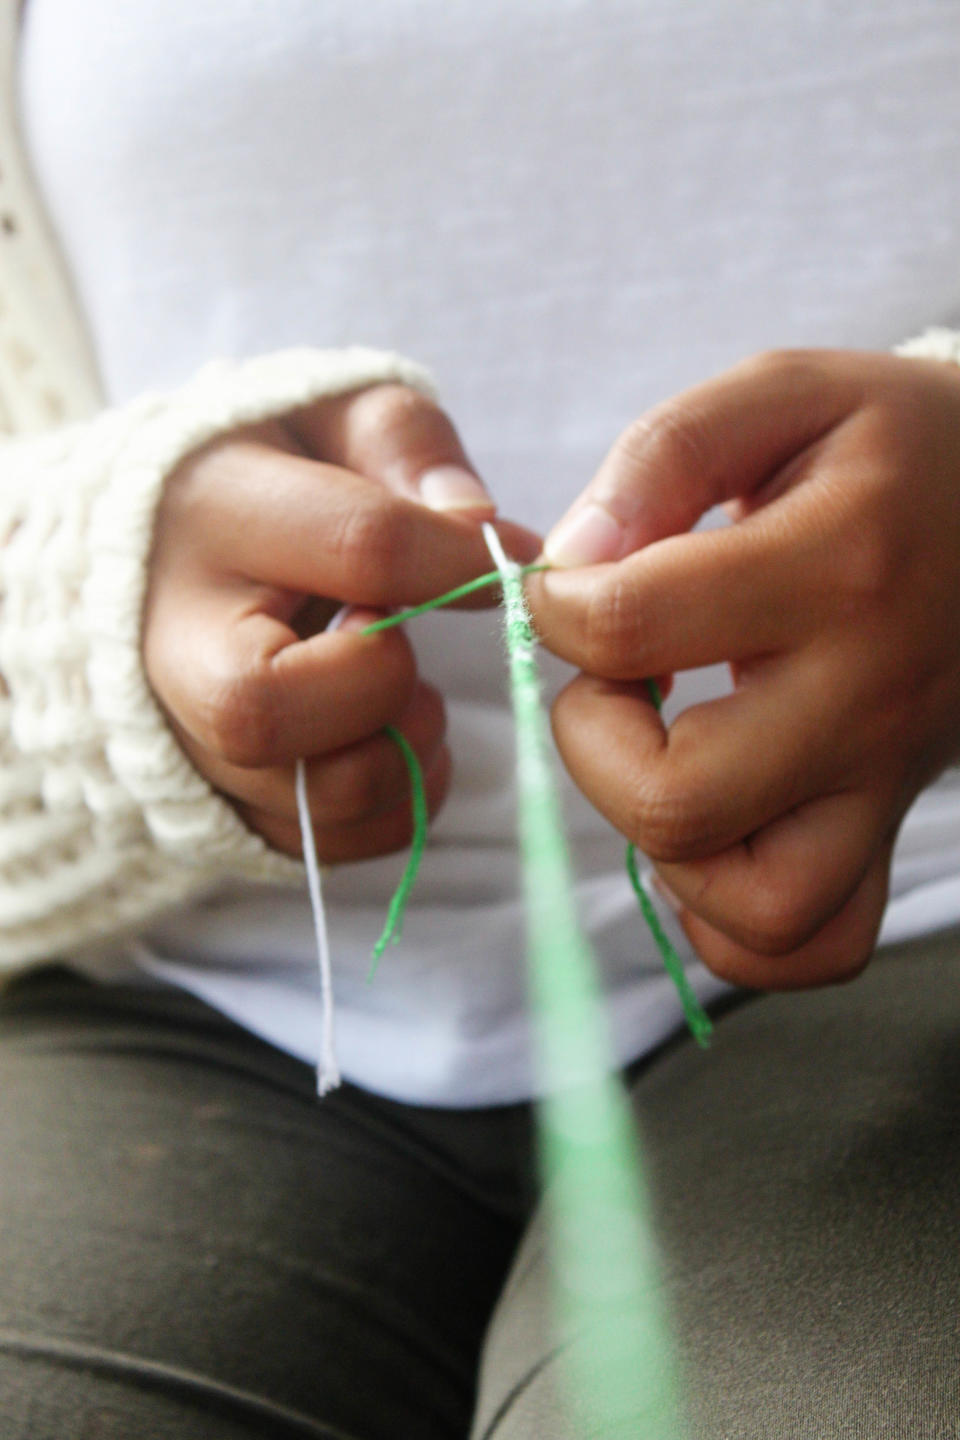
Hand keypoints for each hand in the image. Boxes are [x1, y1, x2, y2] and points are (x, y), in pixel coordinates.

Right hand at [144, 382, 537, 861]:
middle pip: (264, 710)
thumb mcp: (329, 417)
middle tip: (406, 647)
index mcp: (210, 515)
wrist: (167, 553)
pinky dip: (396, 805)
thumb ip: (403, 447)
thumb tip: (480, 527)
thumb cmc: (272, 476)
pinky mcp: (220, 803)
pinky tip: (391, 740)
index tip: (514, 563)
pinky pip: (331, 844)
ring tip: (407, 693)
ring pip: (312, 796)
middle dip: (383, 686)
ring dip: (404, 753)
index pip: (356, 548)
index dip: (457, 563)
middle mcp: (171, 642)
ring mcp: (184, 738)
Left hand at [528, 349, 959, 987]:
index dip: (556, 607)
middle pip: (676, 802)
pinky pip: (815, 942)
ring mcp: (886, 780)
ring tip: (660, 757)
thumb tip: (572, 562)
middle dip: (591, 743)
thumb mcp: (782, 396)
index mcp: (836, 563)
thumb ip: (664, 457)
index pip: (629, 627)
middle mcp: (866, 694)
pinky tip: (708, 836)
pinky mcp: (890, 827)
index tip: (575, 586)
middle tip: (613, 682)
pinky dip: (734, 922)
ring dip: (661, 846)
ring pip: (755, 906)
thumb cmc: (887, 448)